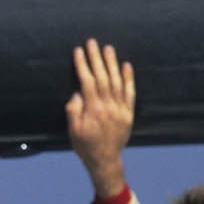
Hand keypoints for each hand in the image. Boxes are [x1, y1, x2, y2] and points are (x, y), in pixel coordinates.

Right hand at [65, 39, 134, 199]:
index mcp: (93, 109)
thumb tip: (77, 93)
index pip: (88, 81)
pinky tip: (126, 65)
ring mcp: (120, 109)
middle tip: (92, 42)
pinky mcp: (128, 113)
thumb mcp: (73, 131)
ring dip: (112, 63)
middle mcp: (108, 106)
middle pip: (102, 77)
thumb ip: (73, 111)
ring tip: (108, 48)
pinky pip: (130, 92)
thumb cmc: (86, 146)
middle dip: (96, 58)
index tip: (78, 51)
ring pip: (117, 81)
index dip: (83, 65)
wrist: (105, 160)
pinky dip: (129, 78)